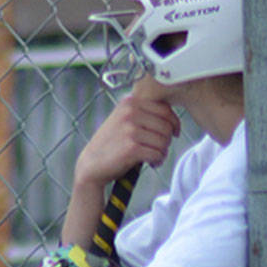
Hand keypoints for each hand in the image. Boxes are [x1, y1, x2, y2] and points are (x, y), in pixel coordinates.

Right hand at [74, 76, 179, 190]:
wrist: (91, 165)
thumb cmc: (112, 143)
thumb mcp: (124, 119)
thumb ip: (144, 112)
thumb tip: (173, 117)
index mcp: (130, 102)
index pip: (165, 109)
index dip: (174, 122)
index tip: (175, 132)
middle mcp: (130, 112)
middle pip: (166, 125)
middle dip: (168, 139)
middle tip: (160, 148)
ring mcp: (130, 129)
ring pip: (164, 141)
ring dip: (163, 152)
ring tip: (155, 156)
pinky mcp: (131, 147)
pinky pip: (158, 153)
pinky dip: (158, 160)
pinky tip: (152, 163)